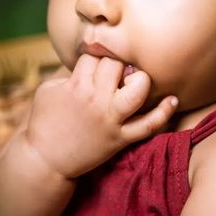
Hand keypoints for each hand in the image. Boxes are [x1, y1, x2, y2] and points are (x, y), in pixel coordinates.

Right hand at [24, 54, 177, 178]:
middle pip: (117, 65)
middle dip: (115, 63)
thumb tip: (87, 60)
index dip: (95, 55)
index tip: (94, 63)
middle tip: (112, 72)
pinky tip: (172, 99)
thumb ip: (67, 73)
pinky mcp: (120, 139)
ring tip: (132, 82)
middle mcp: (96, 100)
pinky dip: (163, 113)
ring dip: (139, 80)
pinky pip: (149, 125)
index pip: (95, 55)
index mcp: (76, 86)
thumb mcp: (47, 90)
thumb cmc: (42, 122)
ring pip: (138, 89)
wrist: (45, 160)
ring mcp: (111, 119)